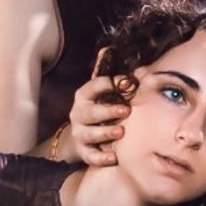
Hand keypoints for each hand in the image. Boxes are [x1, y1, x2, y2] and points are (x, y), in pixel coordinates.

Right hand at [62, 51, 127, 166]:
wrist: (83, 135)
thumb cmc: (98, 107)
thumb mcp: (101, 90)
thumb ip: (108, 72)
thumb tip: (109, 48)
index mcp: (84, 96)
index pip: (92, 87)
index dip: (107, 84)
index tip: (124, 83)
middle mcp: (79, 114)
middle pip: (90, 112)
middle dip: (107, 110)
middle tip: (126, 109)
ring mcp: (80, 133)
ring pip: (89, 134)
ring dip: (105, 132)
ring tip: (121, 132)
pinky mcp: (84, 152)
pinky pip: (91, 156)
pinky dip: (102, 158)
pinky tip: (114, 157)